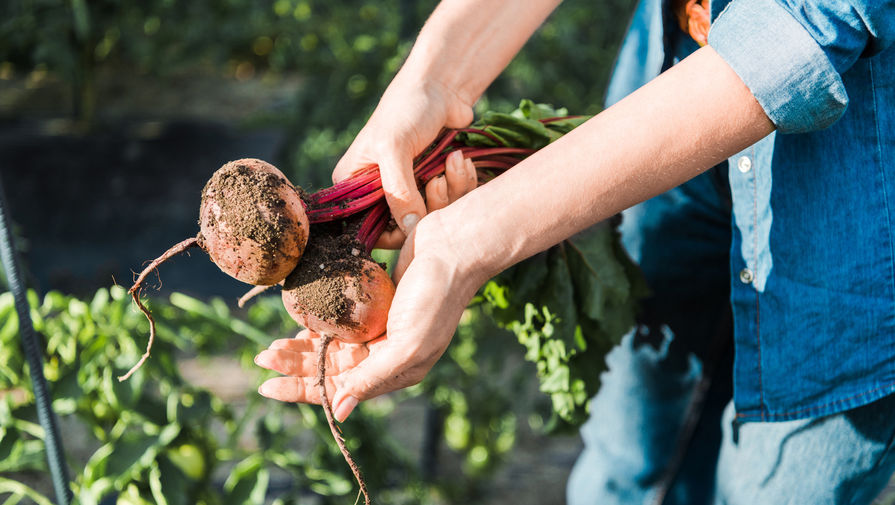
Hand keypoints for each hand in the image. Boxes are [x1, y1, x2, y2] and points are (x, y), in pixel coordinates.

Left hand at [255, 213, 484, 420]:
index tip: (267, 386)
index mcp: (396, 371)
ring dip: (302, 348)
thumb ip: (372, 377)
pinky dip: (318, 325)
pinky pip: (340, 322)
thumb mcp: (407, 345)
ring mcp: (381, 329)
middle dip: (295, 367)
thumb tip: (340, 411)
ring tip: (271, 346)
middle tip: (260, 358)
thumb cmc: (436, 297)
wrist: (454, 246)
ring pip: (332, 346)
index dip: (302, 390)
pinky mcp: (377, 304)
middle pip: (331, 369)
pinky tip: (299, 322)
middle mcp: (387, 355)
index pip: (340, 390)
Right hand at [333, 76, 473, 247]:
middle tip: (439, 182)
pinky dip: (461, 182)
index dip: (396, 231)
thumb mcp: (394, 149)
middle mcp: (377, 191)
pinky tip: (461, 159)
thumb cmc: (408, 109)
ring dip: (451, 190)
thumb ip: (398, 192)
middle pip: (406, 227)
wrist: (442, 87)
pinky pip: (452, 201)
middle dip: (430, 207)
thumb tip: (409, 230)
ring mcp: (408, 188)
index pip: (370, 229)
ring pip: (433, 215)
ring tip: (454, 160)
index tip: (419, 219)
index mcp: (353, 185)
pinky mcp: (434, 183)